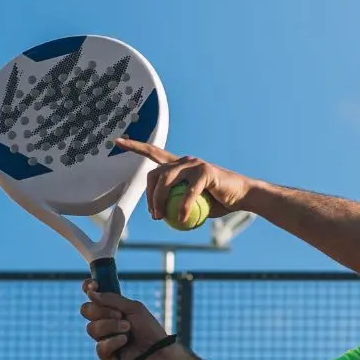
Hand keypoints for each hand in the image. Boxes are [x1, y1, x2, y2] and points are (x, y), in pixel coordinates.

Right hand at [81, 281, 175, 359]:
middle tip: (121, 315)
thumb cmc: (149, 329)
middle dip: (103, 311)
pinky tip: (125, 342)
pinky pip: (100, 346)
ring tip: (128, 330)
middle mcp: (104, 321)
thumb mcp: (134, 308)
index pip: (92, 294)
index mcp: (110, 307)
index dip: (88, 288)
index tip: (93, 286)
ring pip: (91, 328)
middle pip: (86, 310)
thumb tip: (91, 293)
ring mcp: (103, 338)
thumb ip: (112, 299)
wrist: (157, 351)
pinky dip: (114, 342)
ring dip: (111, 326)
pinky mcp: (105, 355)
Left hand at [114, 138, 254, 223]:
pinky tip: (184, 218)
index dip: (135, 146)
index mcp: (180, 165)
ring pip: (166, 180)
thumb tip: (159, 215)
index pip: (154, 153)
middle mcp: (185, 161)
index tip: (118, 140)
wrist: (241, 196)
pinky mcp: (205, 172)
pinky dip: (183, 207)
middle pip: (154, 174)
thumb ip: (176, 204)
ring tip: (162, 217)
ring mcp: (195, 164)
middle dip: (149, 196)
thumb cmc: (217, 201)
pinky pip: (188, 192)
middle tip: (155, 215)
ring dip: (159, 201)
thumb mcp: (193, 203)